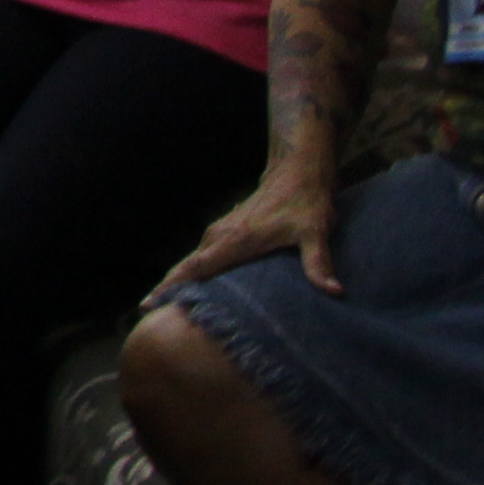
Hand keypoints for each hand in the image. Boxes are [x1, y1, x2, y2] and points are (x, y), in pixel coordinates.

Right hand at [159, 172, 337, 298]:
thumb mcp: (315, 233)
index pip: (195, 268)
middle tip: (149, 313)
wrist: (296, 171)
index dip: (172, 287)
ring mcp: (220, 231)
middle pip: (185, 266)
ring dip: (180, 280)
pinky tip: (198, 285)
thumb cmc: (304, 202)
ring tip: (170, 305)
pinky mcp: (226, 230)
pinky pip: (203, 255)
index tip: (148, 304)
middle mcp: (220, 236)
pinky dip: (194, 270)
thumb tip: (335, 292)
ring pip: (193, 260)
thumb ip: (319, 264)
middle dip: (167, 289)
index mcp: (235, 241)